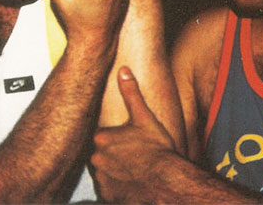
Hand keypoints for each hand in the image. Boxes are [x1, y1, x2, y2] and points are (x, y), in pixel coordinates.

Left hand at [91, 67, 176, 202]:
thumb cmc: (157, 148)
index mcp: (101, 137)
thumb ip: (130, 92)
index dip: (118, 139)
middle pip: (102, 154)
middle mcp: (96, 158)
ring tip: (135, 170)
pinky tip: (132, 183)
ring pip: (104, 172)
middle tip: (134, 157)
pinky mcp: (107, 196)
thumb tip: (123, 70)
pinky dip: (117, 187)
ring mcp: (101, 179)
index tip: (131, 143)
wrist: (167, 180)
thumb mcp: (144, 116)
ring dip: (114, 171)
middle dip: (114, 155)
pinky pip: (108, 190)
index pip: (103, 137)